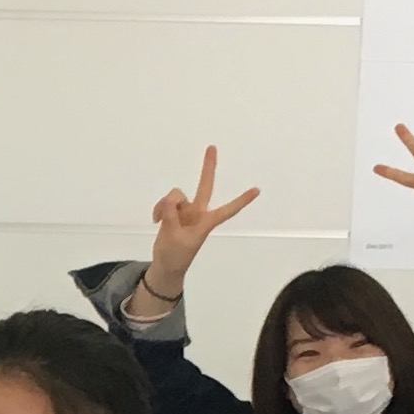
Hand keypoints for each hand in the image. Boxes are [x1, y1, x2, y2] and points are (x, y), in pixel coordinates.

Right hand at [142, 145, 260, 301]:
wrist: (166, 266)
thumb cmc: (176, 256)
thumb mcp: (174, 237)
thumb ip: (171, 215)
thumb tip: (170, 198)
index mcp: (205, 222)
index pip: (227, 210)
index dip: (241, 200)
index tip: (257, 190)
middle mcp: (197, 213)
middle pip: (205, 186)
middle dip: (208, 167)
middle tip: (212, 147)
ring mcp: (185, 211)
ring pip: (176, 195)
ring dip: (165, 205)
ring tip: (160, 221)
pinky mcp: (173, 212)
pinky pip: (165, 202)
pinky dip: (159, 209)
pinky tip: (156, 220)